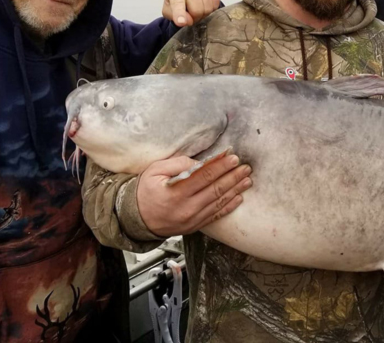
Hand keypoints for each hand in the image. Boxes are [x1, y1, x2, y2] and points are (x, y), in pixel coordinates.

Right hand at [137, 153, 251, 236]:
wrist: (136, 219)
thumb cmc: (144, 191)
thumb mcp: (155, 171)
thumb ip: (177, 164)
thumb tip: (199, 162)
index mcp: (176, 192)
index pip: (205, 176)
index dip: (221, 166)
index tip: (233, 158)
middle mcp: (186, 207)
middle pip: (216, 189)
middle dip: (233, 177)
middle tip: (246, 167)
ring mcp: (192, 219)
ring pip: (218, 202)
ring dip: (235, 190)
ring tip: (247, 180)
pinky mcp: (194, 226)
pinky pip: (215, 215)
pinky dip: (228, 206)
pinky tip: (238, 198)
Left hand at [162, 0, 219, 26]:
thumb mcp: (168, 8)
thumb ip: (174, 17)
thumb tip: (189, 21)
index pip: (178, 3)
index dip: (180, 14)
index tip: (181, 22)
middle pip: (197, 11)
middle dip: (194, 18)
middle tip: (190, 14)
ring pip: (208, 10)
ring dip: (203, 14)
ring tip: (196, 9)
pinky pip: (215, 5)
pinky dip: (210, 9)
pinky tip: (204, 3)